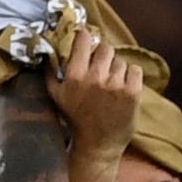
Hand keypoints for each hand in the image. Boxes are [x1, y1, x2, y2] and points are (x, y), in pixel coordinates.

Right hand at [50, 28, 141, 162]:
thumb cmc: (76, 120)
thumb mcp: (56, 96)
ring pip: (120, 61)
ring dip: (117, 70)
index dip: (86, 36)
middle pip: (105, 47)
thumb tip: (46, 50)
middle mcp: (95, 77)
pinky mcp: (132, 92)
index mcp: (75, 75)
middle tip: (102, 69)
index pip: (83, 39)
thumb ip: (50, 71)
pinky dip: (131, 77)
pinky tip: (124, 89)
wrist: (98, 145)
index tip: (87, 38)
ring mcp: (115, 85)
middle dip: (103, 56)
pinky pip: (135, 70)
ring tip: (112, 86)